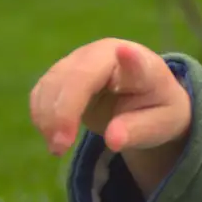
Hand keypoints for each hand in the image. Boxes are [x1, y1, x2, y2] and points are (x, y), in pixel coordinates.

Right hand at [29, 38, 189, 190]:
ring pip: (53, 82)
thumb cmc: (156, 108)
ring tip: (57, 149)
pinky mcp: (62, 71)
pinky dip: (41, 114)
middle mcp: (106, 54)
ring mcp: (79, 59)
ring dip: (47, 117)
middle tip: (60, 148)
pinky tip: (51, 135)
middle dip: (63, 111)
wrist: (143, 96)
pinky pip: (43, 90)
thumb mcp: (160, 125)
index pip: (135, 61)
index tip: (126, 53)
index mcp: (141, 64)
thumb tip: (112, 139)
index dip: (130, 59)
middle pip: (76, 76)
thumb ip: (138, 131)